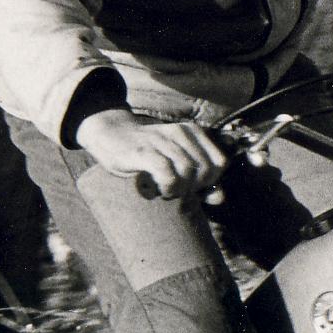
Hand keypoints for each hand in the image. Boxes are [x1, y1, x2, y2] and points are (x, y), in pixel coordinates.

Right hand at [74, 109, 226, 199]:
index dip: (210, 180)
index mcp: (194, 133)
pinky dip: (166, 187)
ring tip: (164, 190)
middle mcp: (182, 132)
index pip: (220, 162)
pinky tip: (156, 190)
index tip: (192, 186)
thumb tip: (220, 199)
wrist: (112, 137)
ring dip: (178, 189)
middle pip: (205, 170)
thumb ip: (201, 181)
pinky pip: (168, 174)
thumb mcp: (177, 165)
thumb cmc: (148, 155)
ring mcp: (163, 140)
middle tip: (175, 190)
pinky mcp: (145, 151)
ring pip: (188, 172)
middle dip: (194, 187)